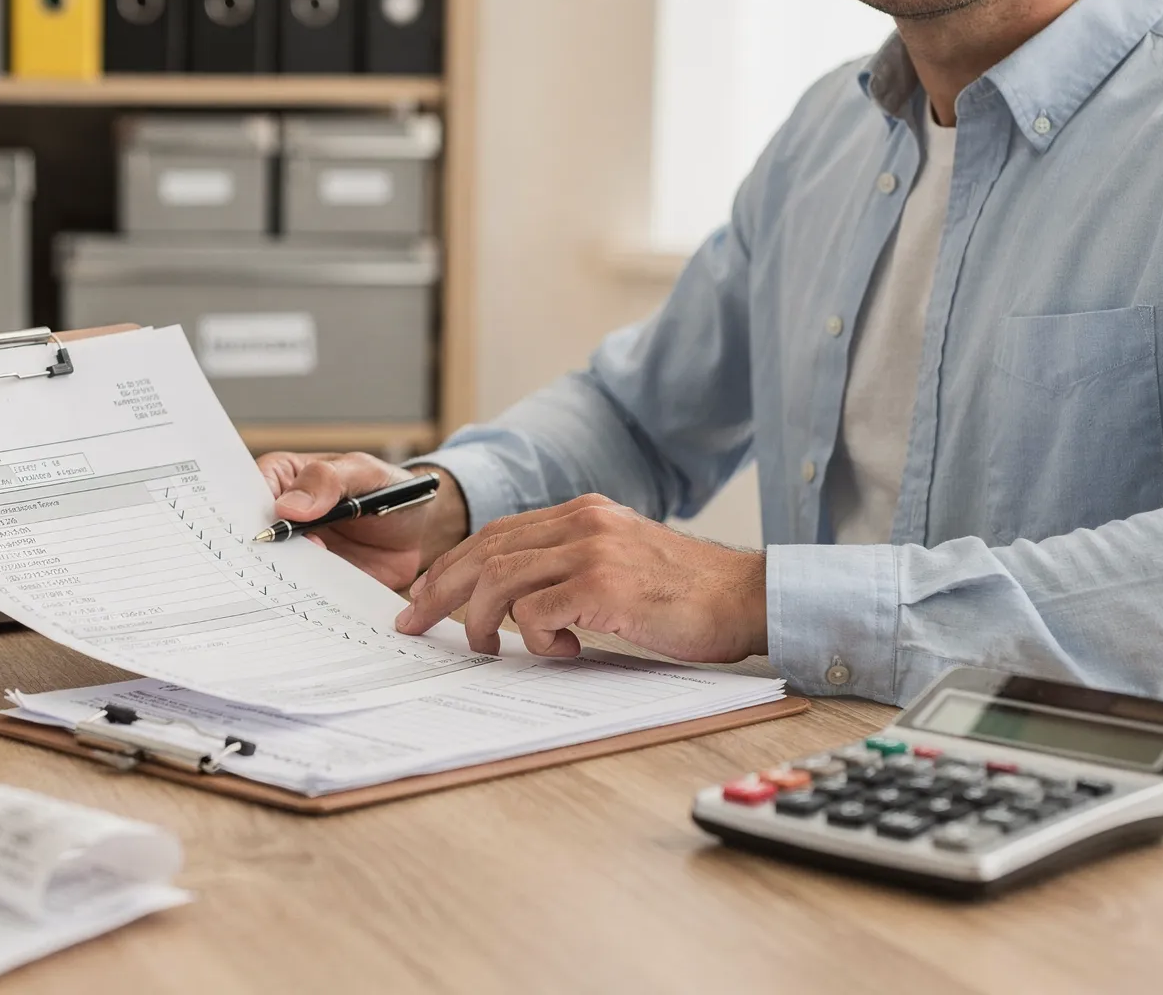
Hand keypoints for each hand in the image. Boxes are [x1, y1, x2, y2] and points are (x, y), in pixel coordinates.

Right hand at [254, 452, 467, 589]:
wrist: (418, 527)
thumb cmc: (386, 487)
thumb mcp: (363, 472)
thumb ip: (328, 481)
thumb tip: (288, 508)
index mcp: (281, 480)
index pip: (246, 497)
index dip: (242, 516)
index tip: (251, 535)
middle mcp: (281, 519)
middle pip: (254, 540)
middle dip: (257, 557)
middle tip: (271, 567)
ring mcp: (297, 553)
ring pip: (274, 572)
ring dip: (280, 583)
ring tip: (294, 588)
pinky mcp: (314, 582)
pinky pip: (302, 595)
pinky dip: (304, 604)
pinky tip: (310, 609)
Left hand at [394, 494, 767, 661]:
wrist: (747, 597)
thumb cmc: (688, 594)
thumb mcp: (621, 562)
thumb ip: (572, 567)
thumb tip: (511, 605)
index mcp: (583, 513)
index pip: (496, 534)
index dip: (453, 566)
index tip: (424, 597)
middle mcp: (583, 522)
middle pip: (485, 551)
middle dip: (439, 590)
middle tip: (415, 623)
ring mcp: (593, 550)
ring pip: (499, 579)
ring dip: (478, 619)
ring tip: (483, 647)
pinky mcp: (604, 585)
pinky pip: (536, 611)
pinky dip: (533, 636)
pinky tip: (561, 650)